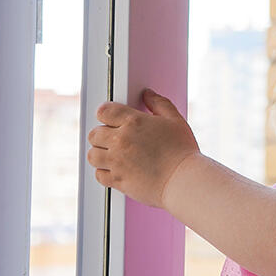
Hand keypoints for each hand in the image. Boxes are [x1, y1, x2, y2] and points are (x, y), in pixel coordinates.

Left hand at [87, 88, 200, 208]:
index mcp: (134, 122)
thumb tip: (148, 94)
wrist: (184, 180)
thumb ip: (159, 104)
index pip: (104, 111)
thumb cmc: (182, 152)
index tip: (111, 118)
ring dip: (99, 153)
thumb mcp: (175, 120)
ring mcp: (117, 162)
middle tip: (112, 137)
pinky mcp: (118, 180)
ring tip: (111, 154)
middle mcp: (121, 141)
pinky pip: (99, 175)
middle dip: (102, 134)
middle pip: (94, 133)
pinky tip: (115, 170)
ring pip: (92, 155)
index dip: (106, 114)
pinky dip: (104, 172)